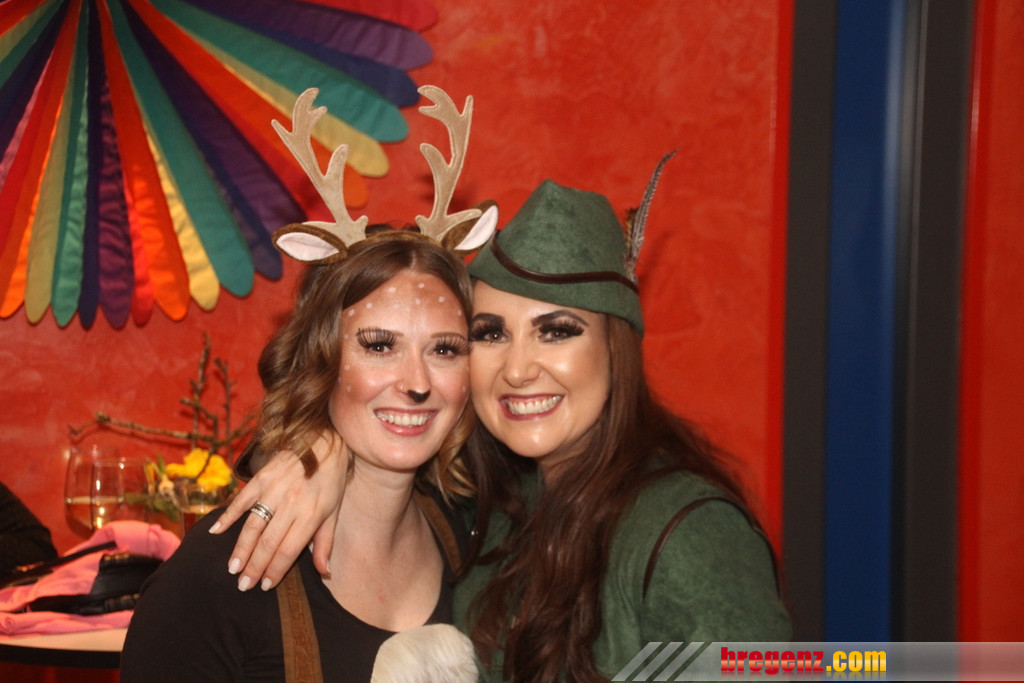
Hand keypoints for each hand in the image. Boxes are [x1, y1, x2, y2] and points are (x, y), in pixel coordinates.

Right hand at [211, 432, 346, 590]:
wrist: (324, 441)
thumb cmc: (331, 480)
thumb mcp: (334, 512)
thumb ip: (325, 543)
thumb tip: (325, 573)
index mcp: (311, 514)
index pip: (289, 550)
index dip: (275, 570)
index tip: (264, 586)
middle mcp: (292, 503)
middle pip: (268, 542)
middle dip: (254, 566)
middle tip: (243, 585)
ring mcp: (274, 490)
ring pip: (253, 525)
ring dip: (241, 548)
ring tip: (232, 568)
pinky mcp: (262, 477)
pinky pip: (241, 500)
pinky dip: (227, 516)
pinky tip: (216, 531)